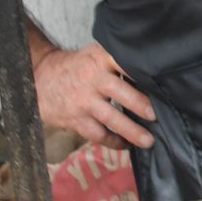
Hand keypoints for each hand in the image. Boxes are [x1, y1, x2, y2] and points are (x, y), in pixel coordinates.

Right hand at [32, 42, 156, 150]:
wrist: (41, 79)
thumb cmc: (79, 67)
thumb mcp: (96, 56)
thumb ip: (118, 62)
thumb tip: (153, 76)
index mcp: (100, 59)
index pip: (124, 63)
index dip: (142, 72)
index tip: (160, 82)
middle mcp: (93, 79)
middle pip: (120, 92)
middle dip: (140, 105)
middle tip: (157, 116)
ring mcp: (84, 101)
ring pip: (110, 118)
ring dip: (131, 131)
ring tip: (148, 141)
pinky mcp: (76, 119)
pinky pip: (98, 134)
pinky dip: (114, 142)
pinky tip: (126, 145)